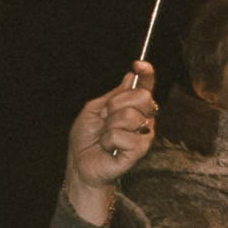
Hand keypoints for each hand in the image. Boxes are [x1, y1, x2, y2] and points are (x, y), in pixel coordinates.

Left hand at [61, 71, 157, 224]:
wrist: (81, 163)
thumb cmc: (87, 138)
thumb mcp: (95, 109)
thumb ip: (113, 94)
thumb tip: (131, 76)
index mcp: (133, 106)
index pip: (146, 86)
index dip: (146, 73)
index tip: (138, 64)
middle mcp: (143, 119)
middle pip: (143, 97)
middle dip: (117, 104)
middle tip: (106, 117)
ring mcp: (143, 135)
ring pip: (131, 116)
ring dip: (110, 125)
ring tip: (105, 136)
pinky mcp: (139, 151)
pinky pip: (124, 136)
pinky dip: (109, 141)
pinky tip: (108, 148)